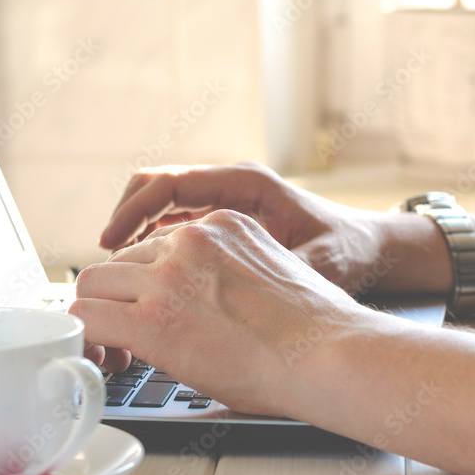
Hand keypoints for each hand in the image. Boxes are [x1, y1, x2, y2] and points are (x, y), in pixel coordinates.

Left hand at [73, 210, 367, 413]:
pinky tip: (107, 360)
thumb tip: (212, 303)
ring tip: (119, 353)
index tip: (153, 309)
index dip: (148, 282)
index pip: (158, 244)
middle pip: (119, 263)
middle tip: (130, 339)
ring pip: (93, 286)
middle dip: (120, 300)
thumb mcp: (273, 273)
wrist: (327, 355)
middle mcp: (190, 240)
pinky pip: (87, 318)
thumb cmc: (316, 331)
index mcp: (224, 226)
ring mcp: (168, 276)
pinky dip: (87, 342)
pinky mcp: (151, 319)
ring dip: (102, 319)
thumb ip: (232, 272)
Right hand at [100, 163, 387, 292]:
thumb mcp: (318, 262)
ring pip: (163, 209)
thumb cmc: (347, 250)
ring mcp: (228, 204)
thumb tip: (238, 289)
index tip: (108, 243)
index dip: (133, 212)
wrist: (369, 247)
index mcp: (246, 185)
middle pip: (156, 189)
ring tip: (120, 278)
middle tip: (105, 264)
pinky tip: (151, 281)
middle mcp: (232, 188)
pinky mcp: (228, 224)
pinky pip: (179, 226)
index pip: (170, 184)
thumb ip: (279, 269)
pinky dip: (158, 247)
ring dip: (138, 236)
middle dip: (125, 222)